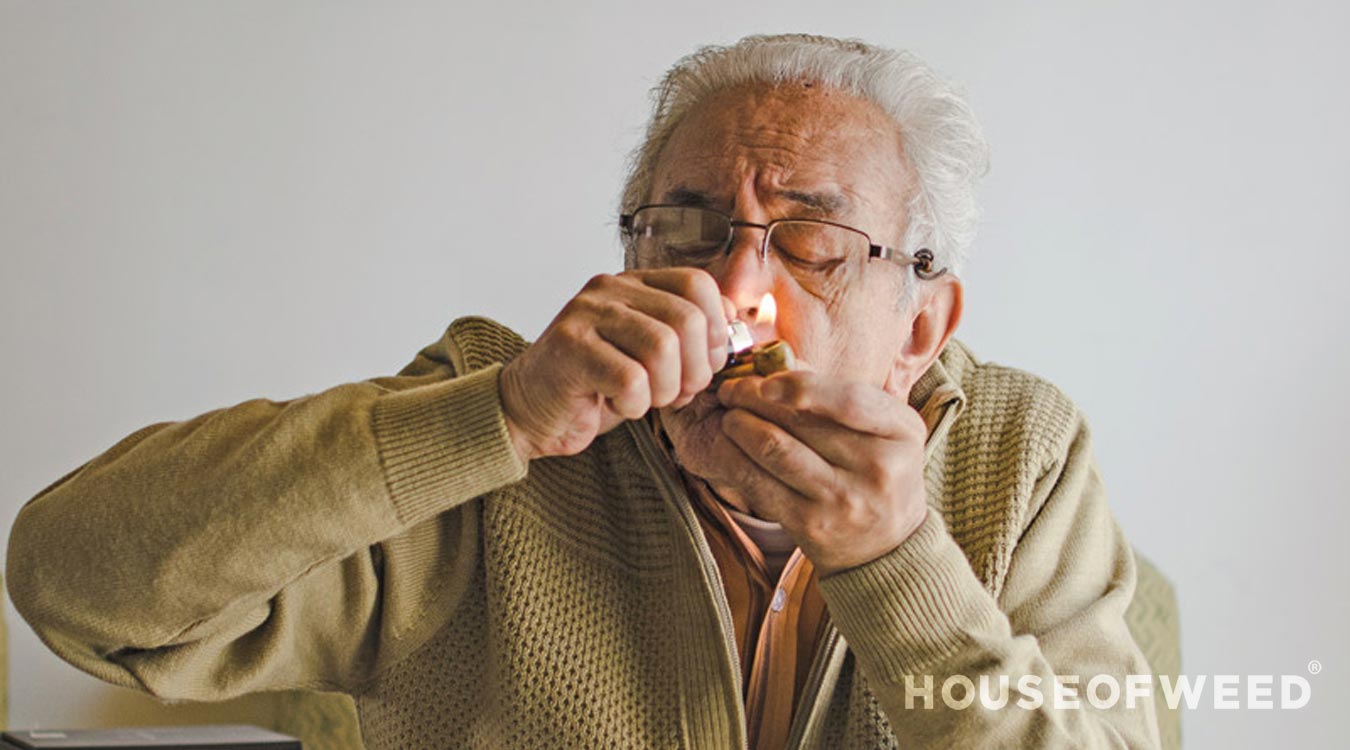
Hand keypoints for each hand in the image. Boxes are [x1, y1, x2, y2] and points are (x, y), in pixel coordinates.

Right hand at [501, 269, 734, 460]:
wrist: (531, 411)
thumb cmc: (595, 386)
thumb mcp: (650, 355)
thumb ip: (689, 334)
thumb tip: (736, 319)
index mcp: (634, 284)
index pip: (698, 284)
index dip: (716, 330)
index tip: (704, 364)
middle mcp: (609, 290)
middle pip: (687, 319)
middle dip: (696, 370)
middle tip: (678, 395)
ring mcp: (586, 315)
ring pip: (663, 348)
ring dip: (665, 390)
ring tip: (646, 400)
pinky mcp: (569, 349)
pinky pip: (631, 380)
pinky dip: (634, 405)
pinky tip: (616, 405)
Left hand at [713, 370, 929, 575]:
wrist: (887, 546)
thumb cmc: (879, 472)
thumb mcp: (883, 429)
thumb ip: (839, 394)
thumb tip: (782, 361)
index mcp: (901, 432)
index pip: (849, 400)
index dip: (801, 385)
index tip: (766, 378)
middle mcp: (878, 468)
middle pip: (803, 422)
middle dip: (755, 398)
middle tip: (732, 388)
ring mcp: (844, 500)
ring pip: (776, 450)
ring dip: (740, 426)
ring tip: (729, 415)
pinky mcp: (811, 525)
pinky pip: (760, 484)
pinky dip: (735, 460)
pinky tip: (727, 446)